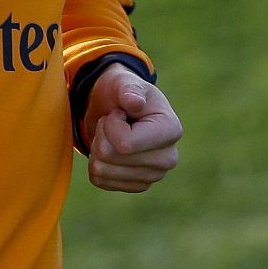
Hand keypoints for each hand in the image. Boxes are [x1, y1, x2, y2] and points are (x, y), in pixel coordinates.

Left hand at [82, 63, 182, 192]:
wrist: (116, 109)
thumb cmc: (122, 92)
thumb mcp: (123, 82)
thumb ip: (129, 89)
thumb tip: (135, 103)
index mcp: (171, 130)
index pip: (125, 144)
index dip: (110, 125)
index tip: (118, 112)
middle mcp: (168, 159)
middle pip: (111, 157)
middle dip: (102, 135)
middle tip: (113, 122)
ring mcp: (154, 176)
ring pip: (102, 170)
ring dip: (97, 148)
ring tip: (111, 134)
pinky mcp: (138, 186)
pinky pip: (100, 181)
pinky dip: (96, 163)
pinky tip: (110, 149)